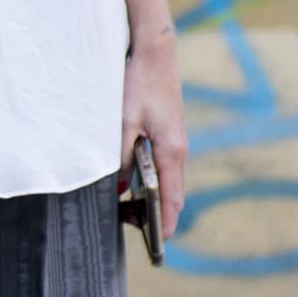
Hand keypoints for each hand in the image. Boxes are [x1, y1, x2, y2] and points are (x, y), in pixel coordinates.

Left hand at [122, 20, 186, 235]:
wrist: (155, 52)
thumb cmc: (139, 84)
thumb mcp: (122, 122)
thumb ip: (120, 156)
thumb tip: (119, 186)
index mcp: (171, 151)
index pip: (172, 198)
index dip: (165, 223)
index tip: (159, 245)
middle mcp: (178, 150)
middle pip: (172, 193)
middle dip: (155, 214)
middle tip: (128, 227)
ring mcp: (176, 143)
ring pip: (167, 181)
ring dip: (151, 197)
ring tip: (125, 210)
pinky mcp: (169, 134)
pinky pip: (163, 167)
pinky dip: (151, 181)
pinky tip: (131, 183)